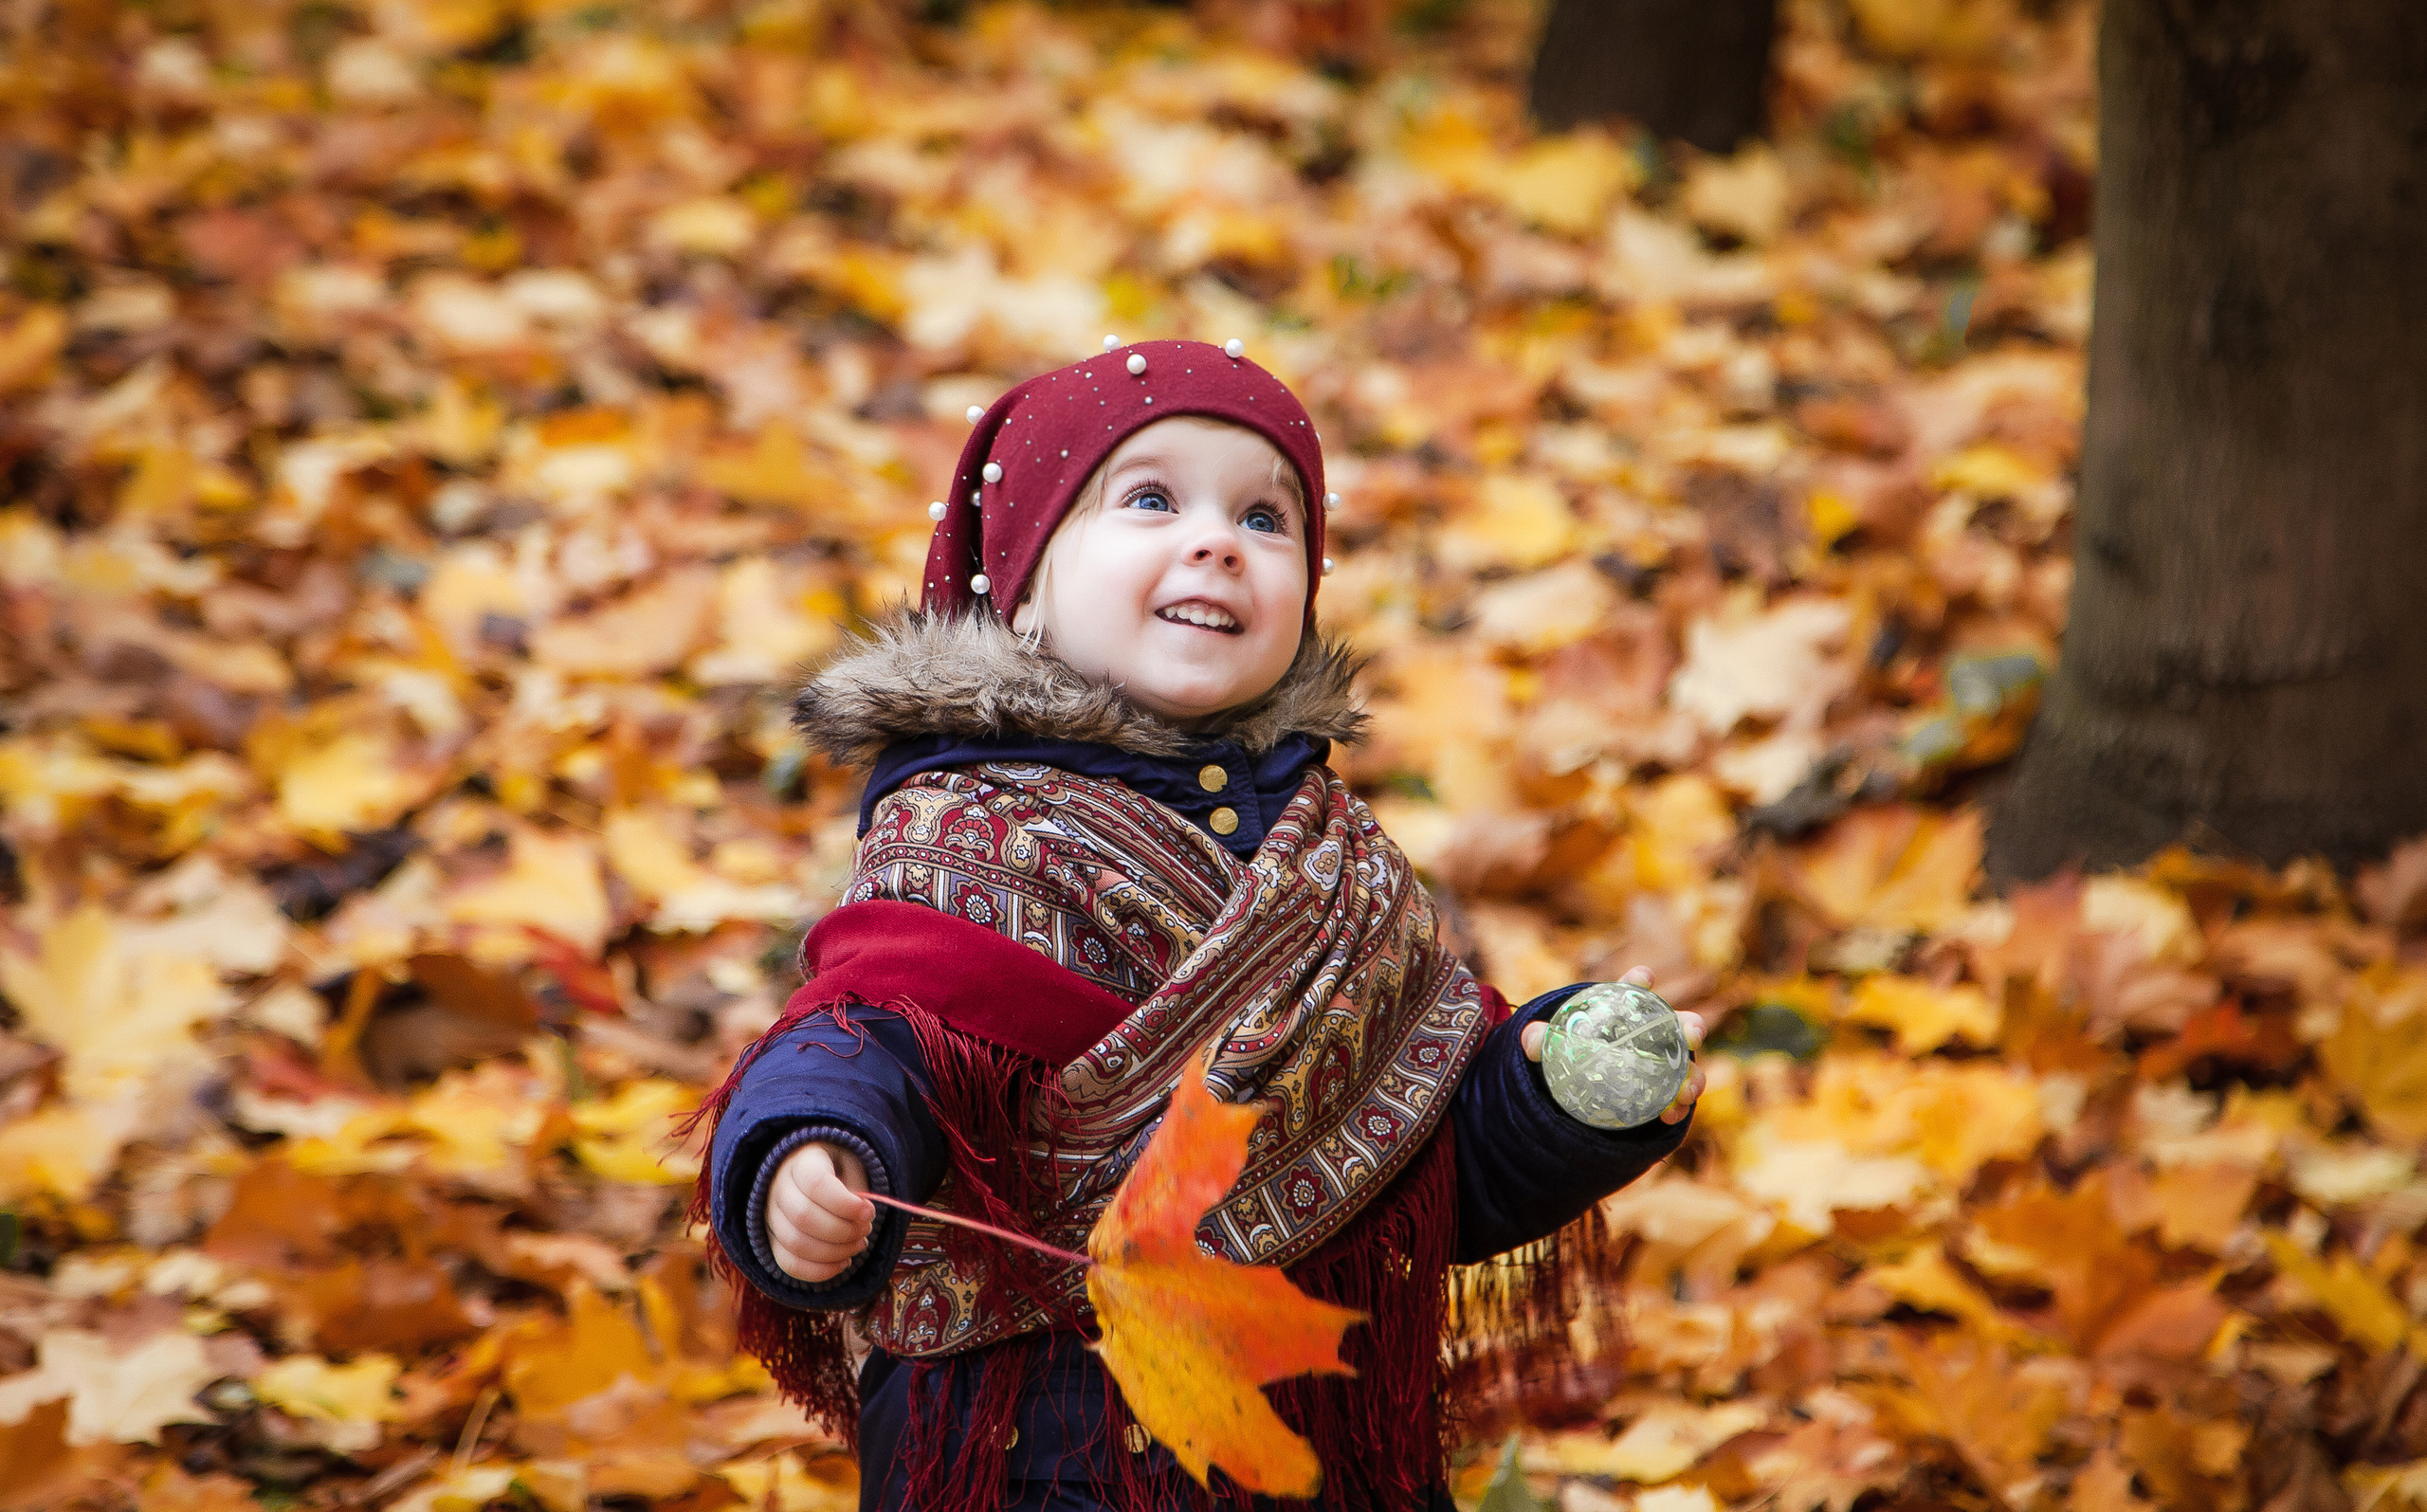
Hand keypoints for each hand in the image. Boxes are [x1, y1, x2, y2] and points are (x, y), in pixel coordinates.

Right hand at [768, 1141, 875, 1283]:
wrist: (815, 1174)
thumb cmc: (840, 1168)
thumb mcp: (853, 1164)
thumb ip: (858, 1187)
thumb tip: (861, 1218)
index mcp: (801, 1161)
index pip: (816, 1184)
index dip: (845, 1204)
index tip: (869, 1211)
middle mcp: (779, 1188)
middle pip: (803, 1217)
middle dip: (843, 1230)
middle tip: (866, 1230)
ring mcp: (772, 1216)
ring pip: (796, 1244)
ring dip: (834, 1252)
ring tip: (858, 1245)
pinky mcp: (773, 1240)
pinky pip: (789, 1264)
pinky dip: (819, 1271)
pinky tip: (842, 1263)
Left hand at [1521, 966, 1706, 1124]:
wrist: (1584, 1089)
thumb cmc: (1575, 1054)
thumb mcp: (1552, 1048)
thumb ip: (1541, 1040)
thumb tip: (1531, 1038)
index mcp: (1625, 1011)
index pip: (1633, 989)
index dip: (1640, 980)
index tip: (1643, 976)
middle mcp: (1653, 1033)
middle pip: (1678, 1023)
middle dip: (1690, 1024)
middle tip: (1692, 1033)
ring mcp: (1665, 1064)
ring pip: (1688, 1065)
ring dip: (1693, 1075)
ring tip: (1687, 1089)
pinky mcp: (1666, 1092)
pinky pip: (1678, 1099)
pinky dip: (1678, 1107)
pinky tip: (1669, 1116)